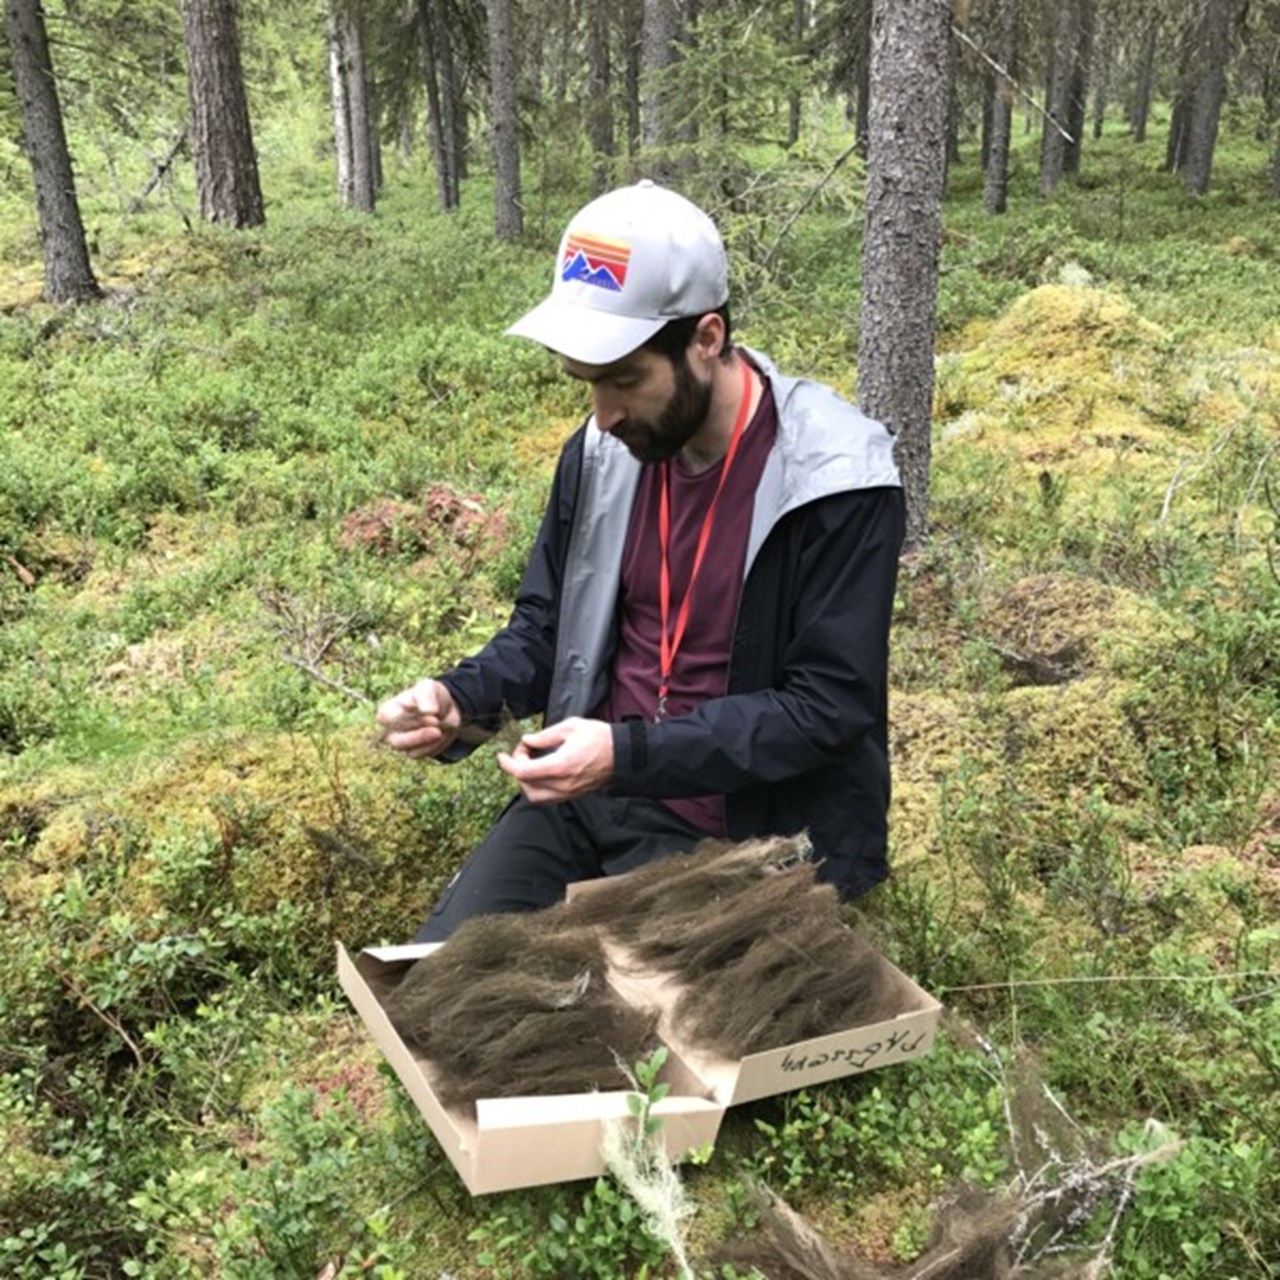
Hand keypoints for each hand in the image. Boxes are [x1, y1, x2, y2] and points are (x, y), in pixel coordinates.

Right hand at [375, 679, 461, 757]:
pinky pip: (422, 754)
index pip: (388, 720)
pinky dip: (434, 746)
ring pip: (410, 751)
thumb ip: (426, 696)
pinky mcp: (415, 752)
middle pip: (397, 742)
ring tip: (441, 731)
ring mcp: (402, 743)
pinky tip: (441, 735)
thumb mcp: (429, 688)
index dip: (409, 720)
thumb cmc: (430, 695)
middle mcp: (391, 730)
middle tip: (438, 728)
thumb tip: (427, 712)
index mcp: (388, 712)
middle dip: (420, 736)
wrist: (447, 708)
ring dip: (428, 741)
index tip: (432, 715)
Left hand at [498, 717, 614, 803]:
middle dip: (517, 769)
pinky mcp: (572, 795)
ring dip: (526, 781)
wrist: (623, 754)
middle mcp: (562, 784)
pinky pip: (547, 798)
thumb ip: (545, 735)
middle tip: (525, 751)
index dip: (508, 764)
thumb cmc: (600, 738)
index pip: (523, 772)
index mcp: (560, 765)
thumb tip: (528, 741)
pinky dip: (537, 787)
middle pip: (525, 785)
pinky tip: (542, 771)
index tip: (502, 755)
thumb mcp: (571, 727)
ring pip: (534, 796)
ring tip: (531, 763)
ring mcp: (568, 792)